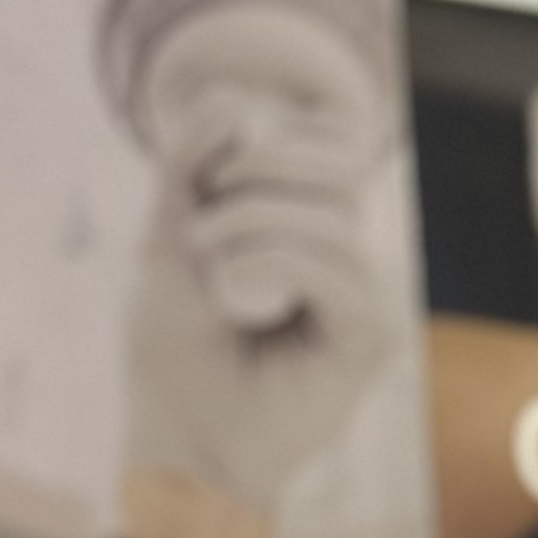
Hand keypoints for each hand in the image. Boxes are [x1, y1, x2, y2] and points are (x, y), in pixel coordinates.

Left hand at [119, 0, 398, 505]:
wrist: (182, 441)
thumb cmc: (174, 355)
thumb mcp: (167, 237)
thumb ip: (191, 164)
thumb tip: (235, 96)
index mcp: (303, 228)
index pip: (327, 141)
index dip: (274, 135)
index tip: (210, 179)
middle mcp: (342, 257)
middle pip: (336, 163)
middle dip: (258, 172)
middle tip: (204, 225)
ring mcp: (361, 297)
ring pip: (330, 214)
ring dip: (252, 228)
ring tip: (213, 275)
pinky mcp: (370, 337)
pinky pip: (336, 268)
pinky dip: (277, 266)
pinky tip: (242, 300)